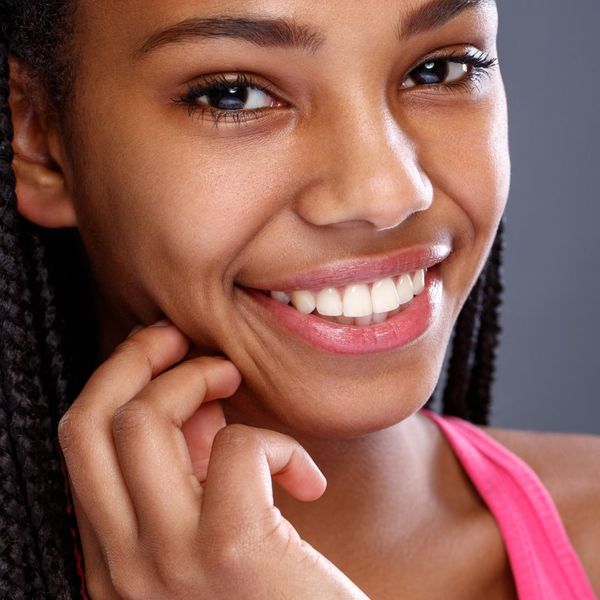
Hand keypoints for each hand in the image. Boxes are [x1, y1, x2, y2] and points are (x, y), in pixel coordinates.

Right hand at [58, 320, 368, 598]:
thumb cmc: (275, 598)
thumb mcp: (210, 530)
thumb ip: (187, 469)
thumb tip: (193, 394)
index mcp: (111, 561)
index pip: (78, 444)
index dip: (116, 380)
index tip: (161, 350)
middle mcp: (120, 569)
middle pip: (88, 422)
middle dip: (136, 357)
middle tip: (185, 338)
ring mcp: (169, 564)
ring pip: (142, 421)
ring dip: (197, 377)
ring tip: (237, 384)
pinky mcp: (232, 551)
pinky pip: (235, 447)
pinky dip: (276, 441)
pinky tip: (306, 478)